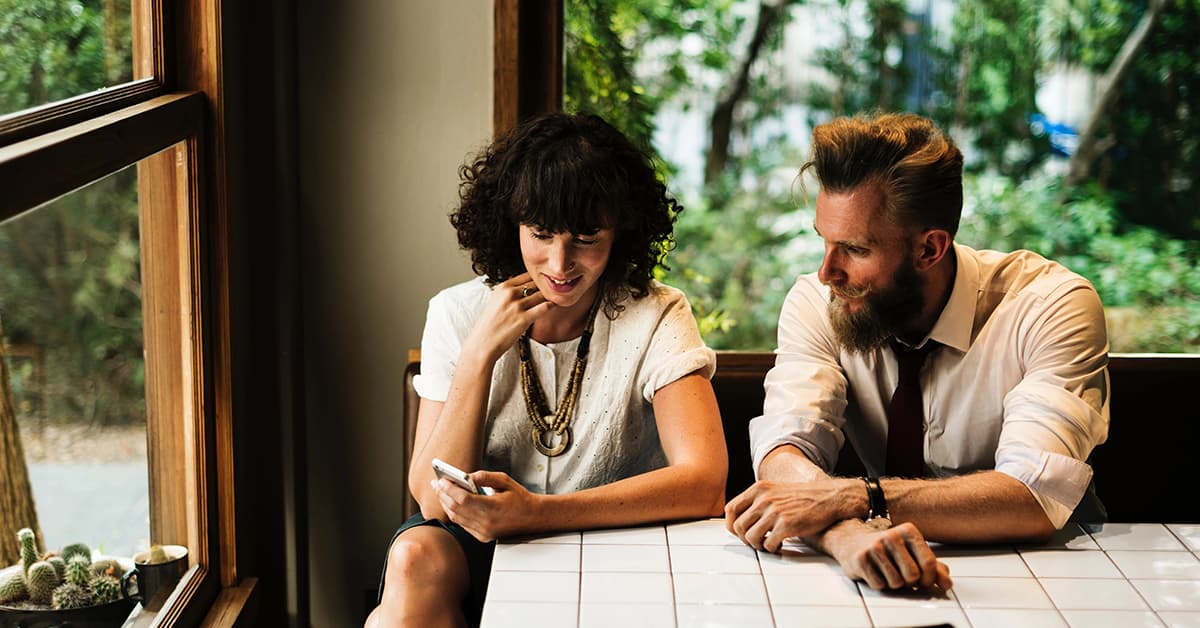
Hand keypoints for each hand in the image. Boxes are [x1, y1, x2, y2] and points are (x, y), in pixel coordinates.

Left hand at [433, 470, 535, 541]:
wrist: (533, 517)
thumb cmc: (520, 498)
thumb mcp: (504, 481)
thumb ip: (484, 477)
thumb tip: (466, 476)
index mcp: (492, 507)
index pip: (462, 499)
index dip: (449, 489)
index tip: (441, 480)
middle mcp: (486, 522)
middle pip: (455, 508)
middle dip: (442, 495)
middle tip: (436, 484)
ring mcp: (483, 532)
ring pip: (456, 518)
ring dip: (446, 504)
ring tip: (441, 492)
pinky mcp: (482, 536)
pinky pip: (462, 524)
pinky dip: (454, 513)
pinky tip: (451, 504)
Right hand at [462, 273, 554, 364]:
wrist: (483, 344)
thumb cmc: (489, 325)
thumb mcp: (495, 301)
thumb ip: (508, 293)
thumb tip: (523, 287)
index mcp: (502, 288)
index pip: (526, 275)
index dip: (538, 278)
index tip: (545, 281)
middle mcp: (509, 294)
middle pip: (535, 283)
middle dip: (546, 286)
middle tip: (555, 288)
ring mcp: (516, 306)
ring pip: (541, 294)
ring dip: (550, 296)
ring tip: (557, 296)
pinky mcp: (523, 319)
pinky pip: (543, 307)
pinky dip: (551, 305)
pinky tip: (555, 305)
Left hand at [724, 478, 861, 552]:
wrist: (829, 498)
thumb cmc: (803, 498)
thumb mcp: (776, 491)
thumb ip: (758, 500)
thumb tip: (741, 518)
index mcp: (759, 489)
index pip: (730, 509)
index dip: (731, 525)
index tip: (739, 533)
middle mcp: (764, 499)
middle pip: (738, 526)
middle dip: (745, 539)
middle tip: (757, 541)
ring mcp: (775, 512)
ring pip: (750, 538)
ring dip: (758, 545)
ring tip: (768, 544)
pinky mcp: (787, 525)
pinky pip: (768, 544)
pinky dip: (772, 549)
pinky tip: (780, 546)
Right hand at [828, 521, 951, 591]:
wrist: (852, 541)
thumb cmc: (888, 549)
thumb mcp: (912, 553)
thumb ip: (934, 568)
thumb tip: (947, 583)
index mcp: (908, 531)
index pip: (929, 563)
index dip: (929, 579)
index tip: (924, 581)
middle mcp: (891, 536)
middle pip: (913, 575)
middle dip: (910, 582)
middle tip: (903, 576)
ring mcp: (874, 547)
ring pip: (896, 583)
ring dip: (894, 584)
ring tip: (887, 572)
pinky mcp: (860, 559)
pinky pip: (879, 585)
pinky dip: (879, 584)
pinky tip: (874, 572)